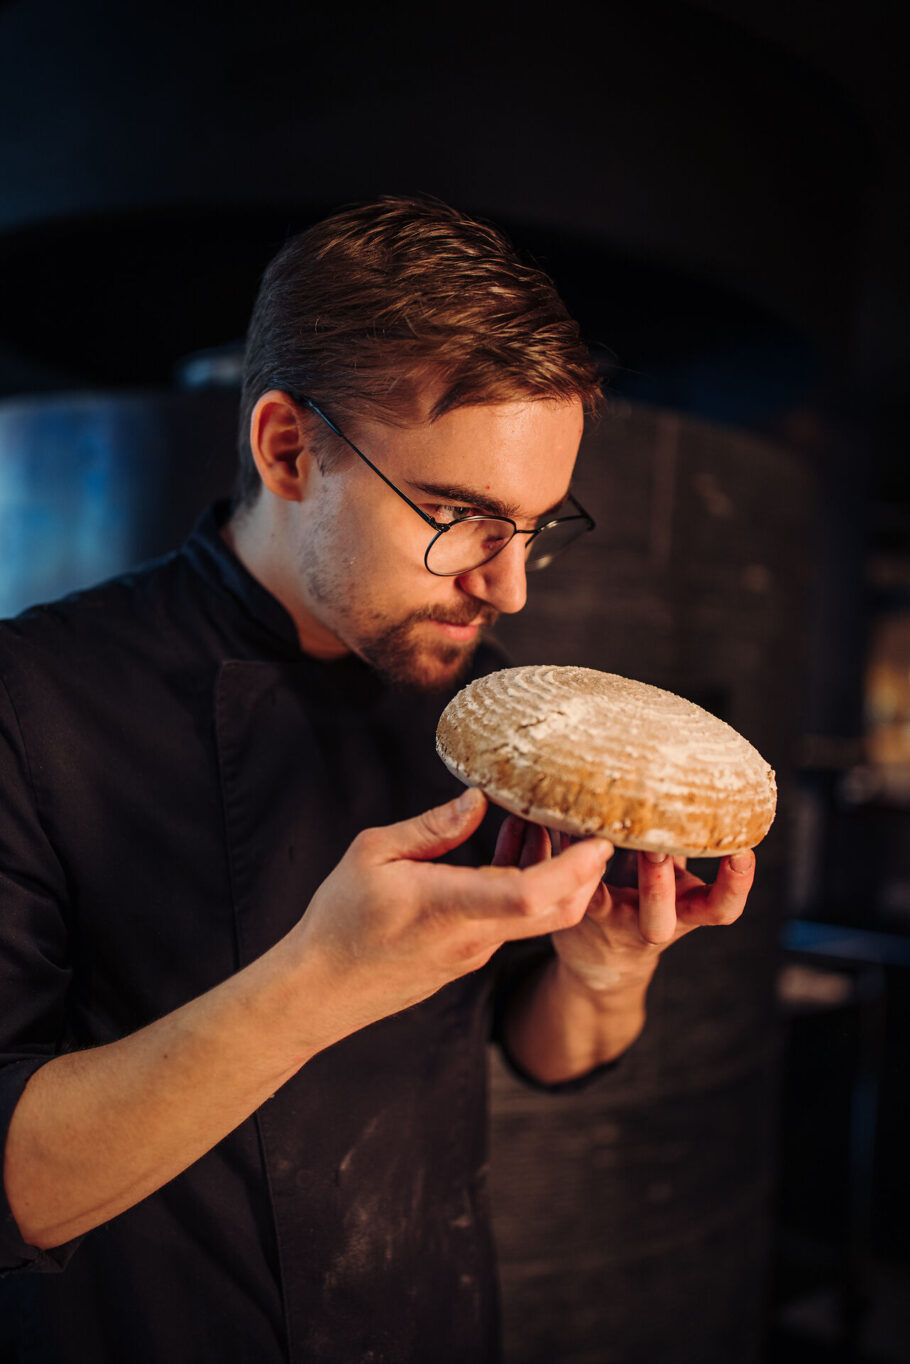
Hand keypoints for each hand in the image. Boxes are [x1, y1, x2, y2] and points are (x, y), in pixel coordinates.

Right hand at [290, 789, 612, 1035]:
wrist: (319, 990)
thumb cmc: (339, 919)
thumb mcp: (373, 854)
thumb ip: (431, 827)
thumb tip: (478, 800)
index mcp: (448, 907)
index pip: (529, 895)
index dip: (573, 868)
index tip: (598, 839)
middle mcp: (472, 938)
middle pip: (557, 911)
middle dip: (588, 872)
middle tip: (595, 824)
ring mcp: (474, 953)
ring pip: (539, 917)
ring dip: (557, 876)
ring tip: (547, 825)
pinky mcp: (469, 958)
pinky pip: (514, 923)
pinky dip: (529, 889)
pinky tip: (512, 853)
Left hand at [493, 816, 754, 994]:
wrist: (599, 954)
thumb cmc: (643, 900)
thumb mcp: (672, 879)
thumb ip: (679, 843)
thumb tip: (686, 773)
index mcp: (686, 910)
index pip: (721, 908)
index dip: (735, 885)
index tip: (743, 850)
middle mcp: (654, 924)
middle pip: (663, 917)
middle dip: (660, 882)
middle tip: (659, 844)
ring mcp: (612, 923)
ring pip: (597, 906)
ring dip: (588, 871)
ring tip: (597, 838)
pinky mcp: (576, 915)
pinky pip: (567, 886)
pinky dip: (560, 853)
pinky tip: (549, 821)